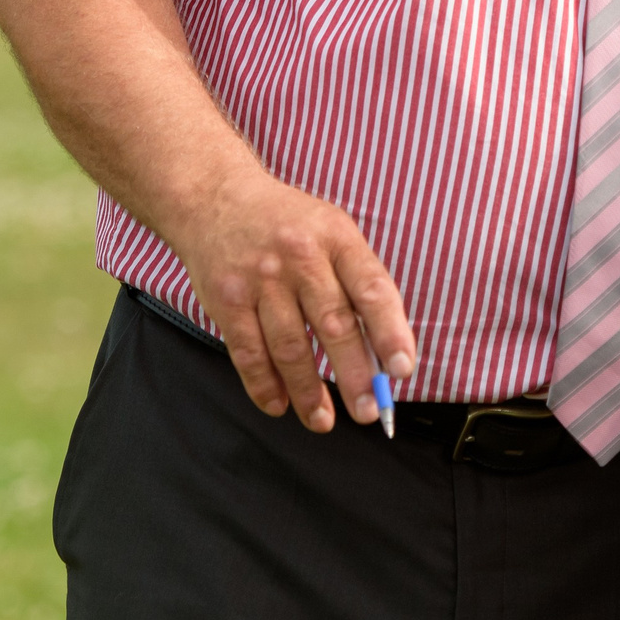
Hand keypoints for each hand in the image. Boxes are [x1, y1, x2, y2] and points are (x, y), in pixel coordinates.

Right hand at [170, 165, 418, 432]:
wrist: (216, 198)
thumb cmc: (288, 224)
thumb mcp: (332, 231)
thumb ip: (356, 281)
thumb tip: (383, 351)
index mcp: (337, 237)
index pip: (371, 289)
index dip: (390, 332)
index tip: (403, 369)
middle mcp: (300, 257)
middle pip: (333, 324)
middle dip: (354, 374)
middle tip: (369, 410)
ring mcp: (260, 278)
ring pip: (290, 347)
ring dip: (309, 391)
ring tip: (323, 421)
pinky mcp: (226, 299)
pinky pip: (248, 352)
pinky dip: (264, 386)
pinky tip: (279, 406)